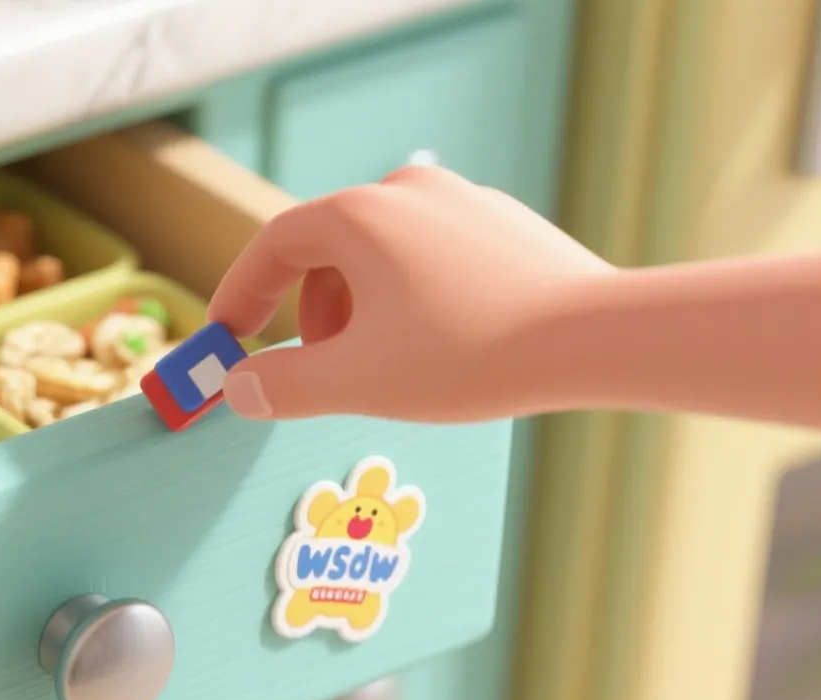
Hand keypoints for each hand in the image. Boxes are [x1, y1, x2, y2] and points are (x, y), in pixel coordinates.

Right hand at [207, 164, 615, 422]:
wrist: (594, 339)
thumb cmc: (469, 356)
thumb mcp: (356, 383)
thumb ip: (282, 386)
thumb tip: (235, 388)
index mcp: (358, 216)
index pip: (272, 247)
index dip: (239, 296)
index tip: (226, 339)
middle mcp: (405, 190)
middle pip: (326, 251)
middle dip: (310, 318)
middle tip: (320, 373)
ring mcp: (460, 201)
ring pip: (380, 255)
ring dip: (361, 312)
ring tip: (387, 368)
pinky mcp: (504, 224)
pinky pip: (431, 258)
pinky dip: (412, 300)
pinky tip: (443, 349)